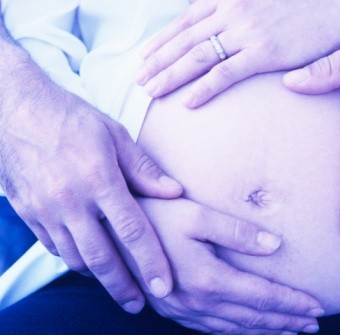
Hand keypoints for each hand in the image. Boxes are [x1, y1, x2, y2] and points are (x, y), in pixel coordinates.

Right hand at [0, 52, 182, 312]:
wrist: (14, 111)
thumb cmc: (70, 118)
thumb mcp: (114, 134)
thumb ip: (144, 168)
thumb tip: (175, 193)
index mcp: (99, 178)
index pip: (132, 230)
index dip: (151, 262)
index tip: (165, 287)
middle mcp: (70, 199)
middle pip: (101, 257)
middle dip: (123, 286)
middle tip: (139, 305)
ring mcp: (45, 209)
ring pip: (75, 258)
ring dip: (99, 276)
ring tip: (119, 286)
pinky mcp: (29, 213)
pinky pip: (54, 247)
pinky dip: (74, 259)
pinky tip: (89, 261)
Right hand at [133, 198, 322, 333]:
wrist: (113, 231)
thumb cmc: (158, 215)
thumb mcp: (197, 215)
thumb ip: (238, 232)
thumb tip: (276, 246)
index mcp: (207, 279)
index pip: (261, 297)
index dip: (291, 302)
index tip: (316, 305)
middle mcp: (196, 302)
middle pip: (252, 318)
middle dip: (286, 321)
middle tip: (313, 323)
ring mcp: (182, 310)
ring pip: (234, 329)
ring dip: (266, 331)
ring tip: (291, 330)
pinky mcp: (173, 310)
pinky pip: (213, 330)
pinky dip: (238, 334)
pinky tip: (250, 331)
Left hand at [135, 0, 339, 107]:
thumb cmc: (309, 6)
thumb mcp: (268, 1)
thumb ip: (243, 11)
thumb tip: (227, 29)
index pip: (186, 20)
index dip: (163, 40)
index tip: (145, 56)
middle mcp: (234, 10)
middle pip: (184, 39)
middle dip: (157, 60)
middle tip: (138, 80)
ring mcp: (248, 31)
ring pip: (196, 56)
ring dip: (169, 75)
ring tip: (151, 92)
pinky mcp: (265, 52)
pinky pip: (225, 74)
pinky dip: (203, 88)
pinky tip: (187, 104)